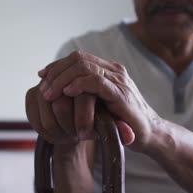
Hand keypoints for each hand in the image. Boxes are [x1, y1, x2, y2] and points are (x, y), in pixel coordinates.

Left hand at [37, 51, 159, 148]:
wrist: (149, 134)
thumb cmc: (121, 121)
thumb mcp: (99, 104)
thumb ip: (85, 93)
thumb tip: (57, 89)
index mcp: (108, 70)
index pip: (78, 58)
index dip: (58, 65)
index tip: (42, 76)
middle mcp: (114, 70)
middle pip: (78, 58)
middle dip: (56, 72)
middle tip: (43, 88)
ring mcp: (119, 80)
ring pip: (84, 67)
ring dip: (62, 79)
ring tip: (50, 94)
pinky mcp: (121, 94)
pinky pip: (96, 82)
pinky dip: (78, 85)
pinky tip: (67, 93)